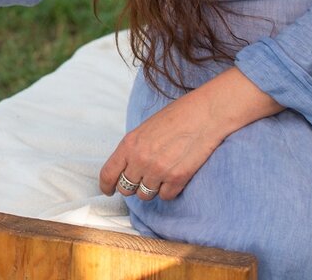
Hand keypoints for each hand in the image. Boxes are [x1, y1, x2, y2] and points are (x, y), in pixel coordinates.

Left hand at [99, 68, 281, 201]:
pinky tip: (174, 177)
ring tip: (161, 174)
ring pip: (145, 195)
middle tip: (142, 178)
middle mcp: (141, 160)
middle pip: (126, 188)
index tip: (108, 190)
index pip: (108, 173)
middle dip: (132, 185)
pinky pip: (165, 196)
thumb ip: (134, 148)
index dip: (106, 185)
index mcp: (129, 144)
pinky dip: (168, 190)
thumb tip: (128, 166)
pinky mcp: (177, 179)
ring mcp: (159, 171)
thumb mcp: (146, 128)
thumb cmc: (176, 116)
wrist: (205, 114)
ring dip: (151, 188)